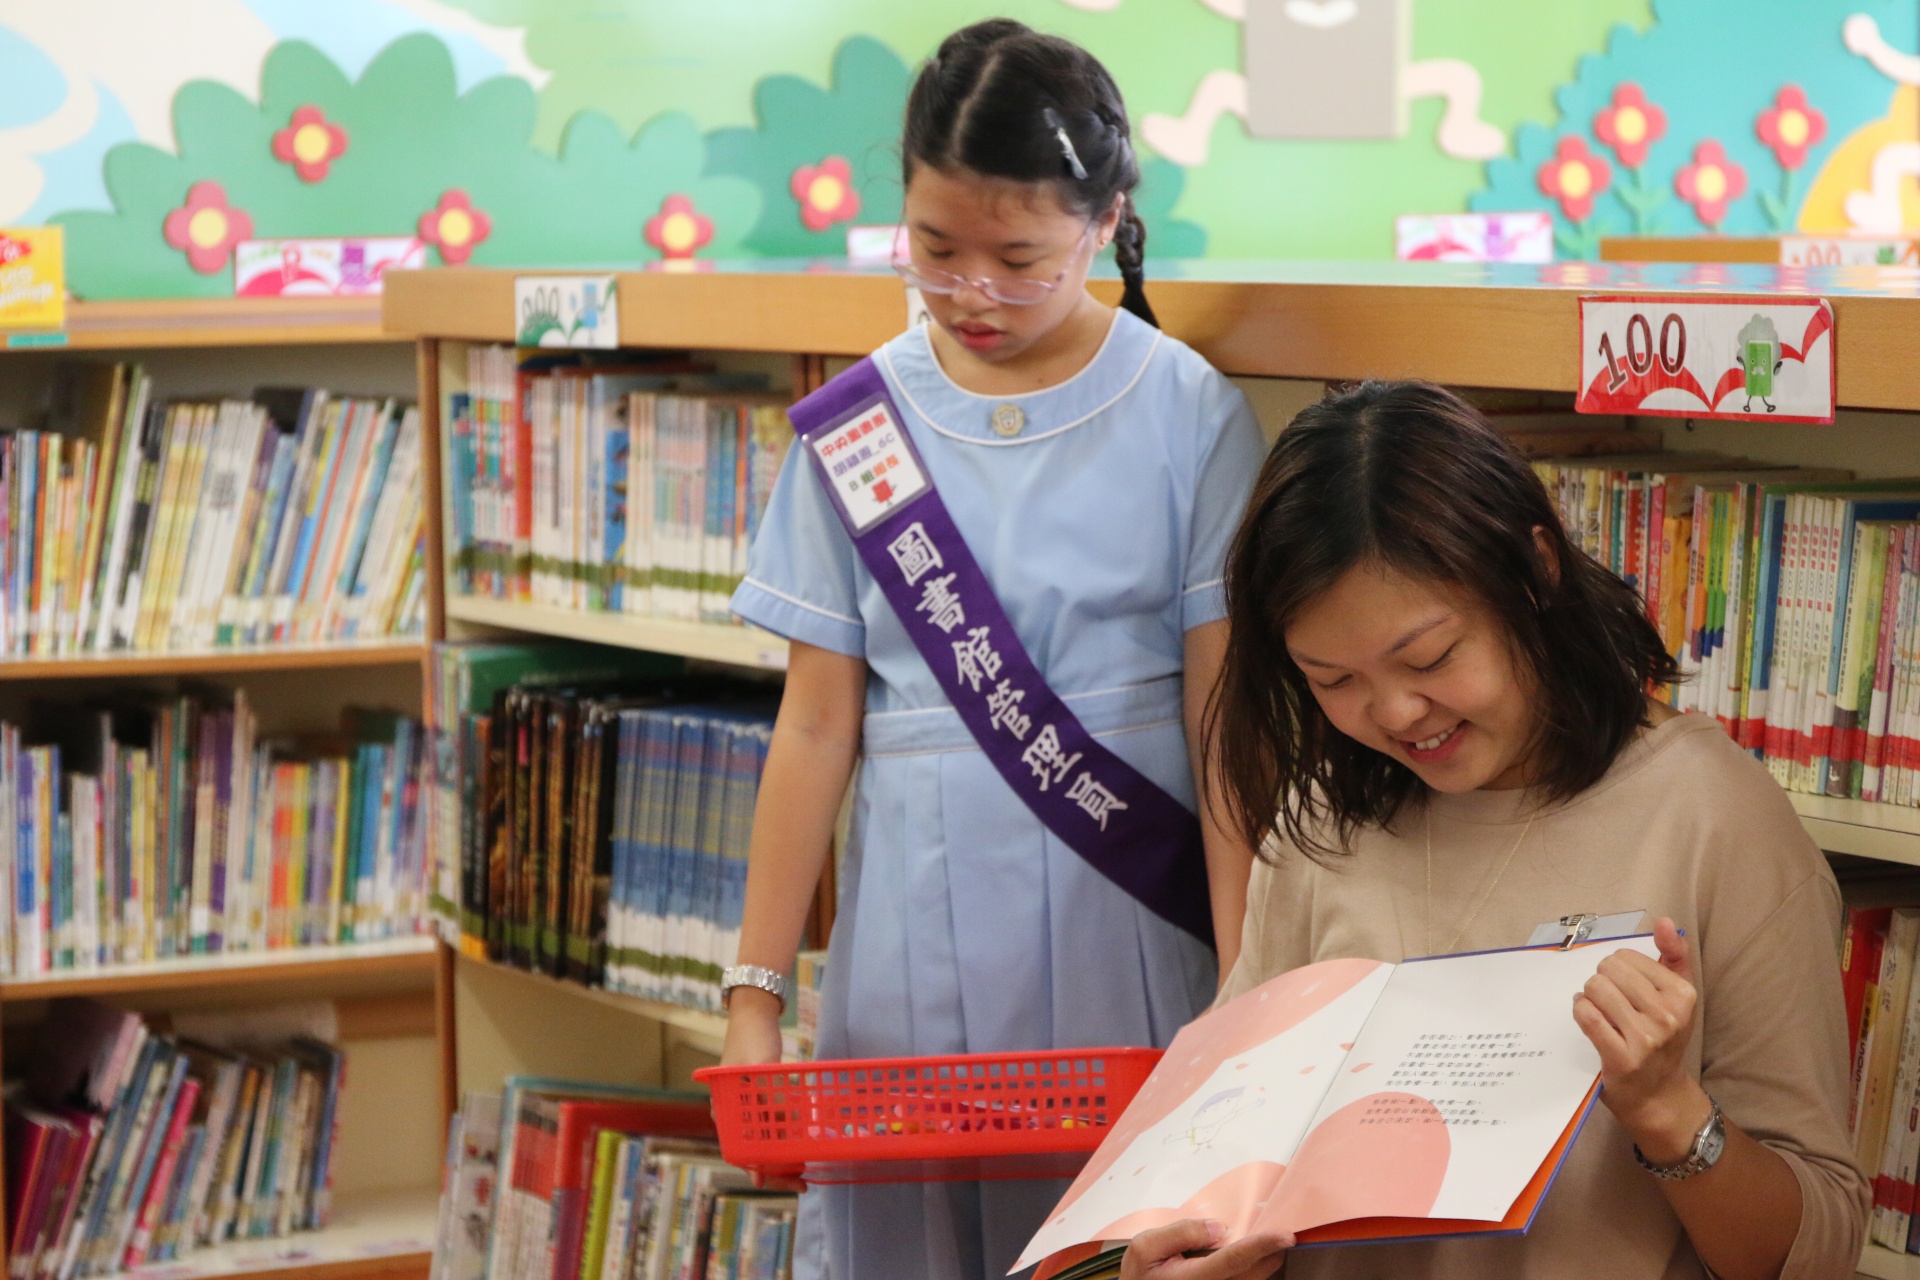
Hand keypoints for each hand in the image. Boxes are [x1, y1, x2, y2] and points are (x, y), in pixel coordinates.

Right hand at [716, 991, 806, 1191]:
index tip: (778, 1180)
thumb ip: (770, 1100)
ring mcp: (745, 1106)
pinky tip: (803, 1140)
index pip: (739, 1152)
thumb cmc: (752, 1039)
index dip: (759, 1169)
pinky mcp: (760, 1097)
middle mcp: (731, 1113)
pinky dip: (786, 1135)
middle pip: (753, 1151)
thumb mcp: (761, 1070)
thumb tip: (786, 1131)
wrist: (755, 1012)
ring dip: (783, 1154)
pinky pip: (772, 1124)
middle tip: (802, 1181)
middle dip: (776, 1169)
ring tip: (805, 1166)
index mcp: (723, 1110)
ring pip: (764, 1140)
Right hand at [1119, 1220, 1291, 1279]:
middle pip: (1253, 1273)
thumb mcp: (1145, 1247)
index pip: (1234, 1260)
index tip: (1285, 1235)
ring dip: (1266, 1263)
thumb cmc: (1140, 1276)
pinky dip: (1254, 1271)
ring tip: (1272, 1245)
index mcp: (1193, 1278)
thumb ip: (1181, 1232)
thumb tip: (1218, 1227)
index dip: (1262, 1246)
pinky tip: (1256, 1259)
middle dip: (1271, 1253)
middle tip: (1283, 1235)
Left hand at [1571, 917, 1709, 1162]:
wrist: (1657, 1094)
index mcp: (1683, 994)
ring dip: (1588, 996)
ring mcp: (1646, 1038)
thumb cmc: (1663, 1038)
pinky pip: (1586, 1015)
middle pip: (1608, 969)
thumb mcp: (1678, 997)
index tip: (1624, 987)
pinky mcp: (1622, 1057)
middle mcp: (1668, 1015)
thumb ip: (1674, 955)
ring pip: (1595, 989)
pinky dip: (1580, 1011)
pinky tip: (1587, 1017)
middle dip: (1600, 980)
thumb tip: (1666, 921)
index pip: (1626, 956)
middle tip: (1607, 999)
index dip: (1617, 968)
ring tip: (1598, 1009)